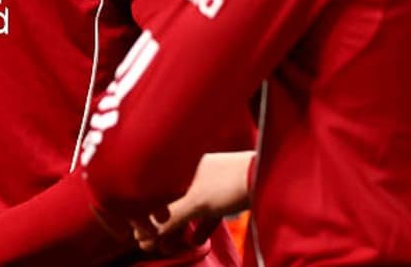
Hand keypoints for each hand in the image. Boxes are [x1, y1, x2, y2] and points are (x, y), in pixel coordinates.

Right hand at [131, 151, 251, 254]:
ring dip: (182, 226)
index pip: (157, 190)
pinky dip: (202, 225)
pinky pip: (209, 212)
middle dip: (164, 223)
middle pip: (173, 200)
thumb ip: (170, 220)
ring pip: (191, 206)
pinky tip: (197, 241)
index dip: (146, 213)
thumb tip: (143, 239)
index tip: (141, 234)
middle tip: (156, 243)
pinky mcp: (228, 193)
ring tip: (172, 244)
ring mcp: (213, 181)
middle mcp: (195, 170)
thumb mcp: (196, 202)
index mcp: (183, 165)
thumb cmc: (229, 184)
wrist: (269, 177)